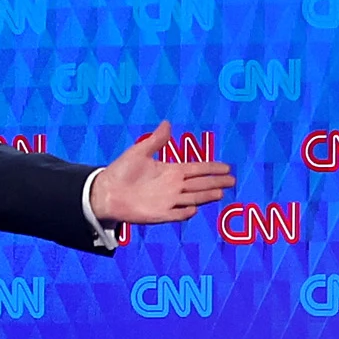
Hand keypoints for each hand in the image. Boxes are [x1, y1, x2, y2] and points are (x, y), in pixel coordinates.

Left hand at [89, 120, 235, 223]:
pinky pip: (176, 214)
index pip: (197, 169)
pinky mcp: (160, 214)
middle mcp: (173, 186)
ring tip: (221, 193)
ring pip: (193, 198)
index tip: (227, 167)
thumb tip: (167, 123)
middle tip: (232, 180)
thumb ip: (156, 140)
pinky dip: (185, 212)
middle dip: (216, 182)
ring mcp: (168, 201)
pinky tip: (193, 208)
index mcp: (171, 171)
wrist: (107, 191)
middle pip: (200, 184)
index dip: (212, 168)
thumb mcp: (139, 151)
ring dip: (206, 196)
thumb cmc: (122, 171)